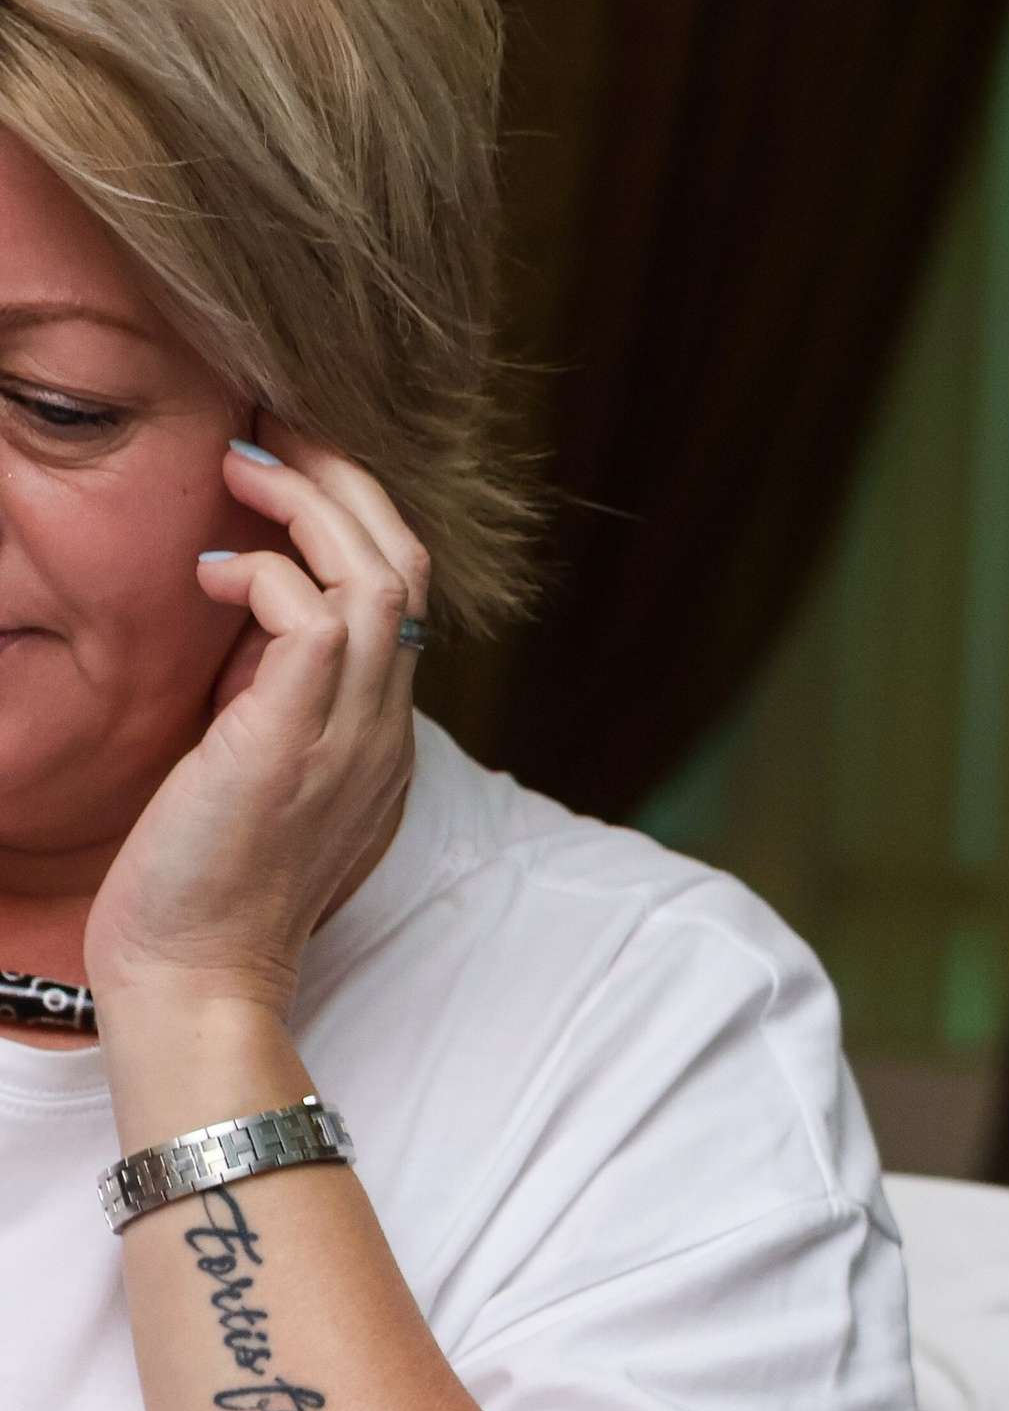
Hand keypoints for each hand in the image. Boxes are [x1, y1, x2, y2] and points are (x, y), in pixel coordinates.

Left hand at [84, 428, 426, 1025]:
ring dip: (309, 502)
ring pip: (378, 573)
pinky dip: (263, 570)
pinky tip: (210, 574)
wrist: (199, 979)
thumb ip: (271, 701)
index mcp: (380, 741)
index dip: (350, 517)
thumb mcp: (254, 774)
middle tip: (264, 430)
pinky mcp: (300, 740)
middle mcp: (385, 733)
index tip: (281, 471)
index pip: (402, 597)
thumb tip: (242, 613)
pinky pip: (318, 613)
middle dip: (340, 478)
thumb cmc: (203, 890)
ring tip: (240, 467)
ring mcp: (354, 737)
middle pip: (407, 564)